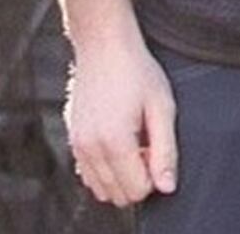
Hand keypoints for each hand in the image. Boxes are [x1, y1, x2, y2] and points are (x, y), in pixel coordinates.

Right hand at [64, 29, 178, 205]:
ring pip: (102, 190)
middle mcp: (89, 148)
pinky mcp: (72, 140)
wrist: (103, 45)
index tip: (158, 148)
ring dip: (122, 175)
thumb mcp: (162, 107)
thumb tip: (167, 187)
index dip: (154, 175)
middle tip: (148, 146)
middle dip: (138, 178)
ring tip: (134, 143)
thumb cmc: (136, 71)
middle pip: (118, 195)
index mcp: (114, 141)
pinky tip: (119, 142)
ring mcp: (76, 146)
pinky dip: (106, 170)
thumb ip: (166, 151)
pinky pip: (88, 176)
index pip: (137, 190)